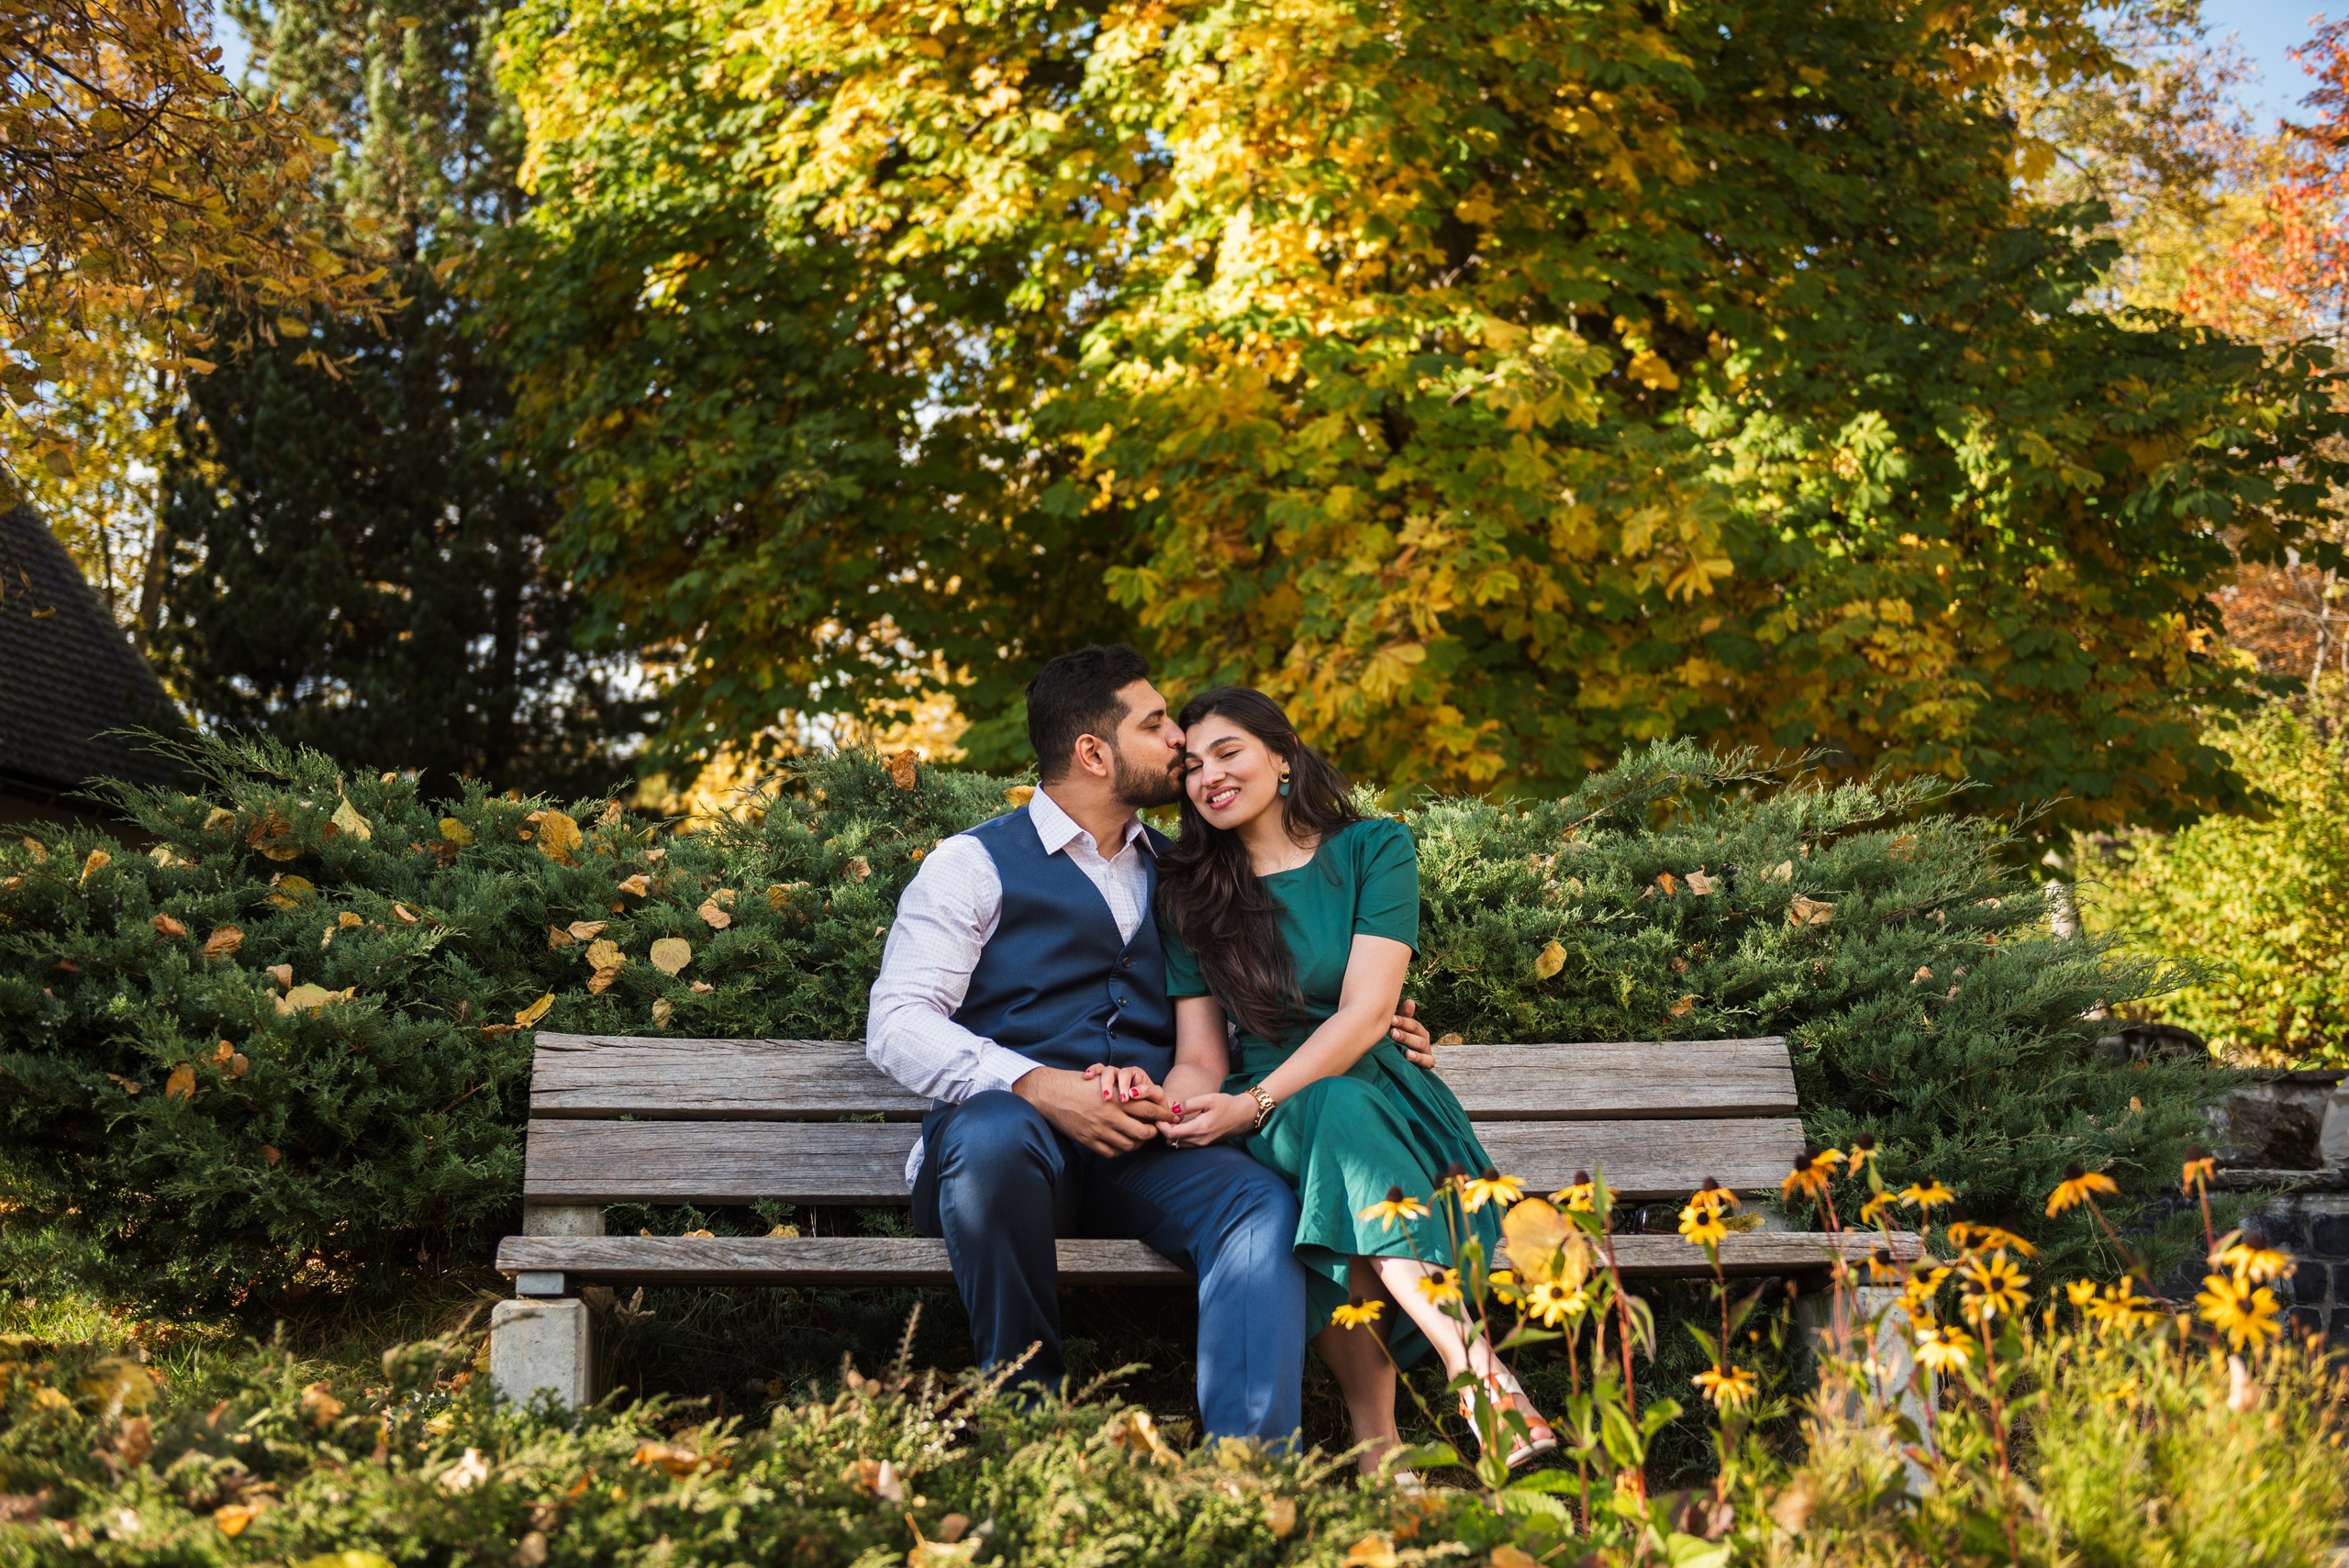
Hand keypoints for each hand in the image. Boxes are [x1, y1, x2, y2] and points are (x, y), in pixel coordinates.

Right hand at [1014, 1066, 1164, 1156]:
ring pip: (1129, 1145)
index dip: (1164, 1115)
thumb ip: (1123, 1092)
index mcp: (1116, 1097)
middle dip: (1155, 1132)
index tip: (1171, 1117)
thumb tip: (1144, 1100)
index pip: (1149, 1109)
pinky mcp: (1089, 1141)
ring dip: (1138, 1143)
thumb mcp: (1104, 1081)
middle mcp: (1110, 1115)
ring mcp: (1099, 1131)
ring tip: (1140, 1137)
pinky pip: (1112, 1152)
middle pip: (1143, 1131)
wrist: (1050, 1093)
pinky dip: (1121, 1150)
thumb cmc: (1077, 1084)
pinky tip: (1122, 1143)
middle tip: (1158, 1130)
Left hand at [1160, 1092, 1257, 1148]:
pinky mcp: (1205, 1145)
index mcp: (1200, 1128)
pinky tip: (1181, 1125)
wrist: (1244, 1115)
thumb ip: (1189, 1104)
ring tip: (1172, 1119)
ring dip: (1171, 1134)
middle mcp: (1200, 1140)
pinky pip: (1186, 1144)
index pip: (1172, 1134)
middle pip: (1172, 1141)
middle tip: (1163, 1116)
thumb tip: (1173, 1110)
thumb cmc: (1227, 1104)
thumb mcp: (1208, 1099)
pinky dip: (1179, 1136)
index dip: (1161, 1126)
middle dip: (1165, 1130)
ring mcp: (1203, 1144)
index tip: (1159, 1115)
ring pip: (1178, 1144)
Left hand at [1390, 998, 1436, 1068]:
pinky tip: (1408, 1056)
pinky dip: (1419, 1058)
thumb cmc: (1398, 1043)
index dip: (1403, 1021)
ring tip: (1400, 1043)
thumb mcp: (1398, 1029)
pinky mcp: (1428, 1063)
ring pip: (1422, 1044)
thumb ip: (1402, 1017)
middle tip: (1392, 1032)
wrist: (1401, 1064)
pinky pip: (1428, 1061)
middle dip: (1404, 1032)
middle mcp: (1424, 1038)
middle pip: (1417, 1033)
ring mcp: (1426, 1051)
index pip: (1413, 1023)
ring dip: (1410, 1043)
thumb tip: (1410, 1001)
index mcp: (1418, 1030)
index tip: (1391, 1019)